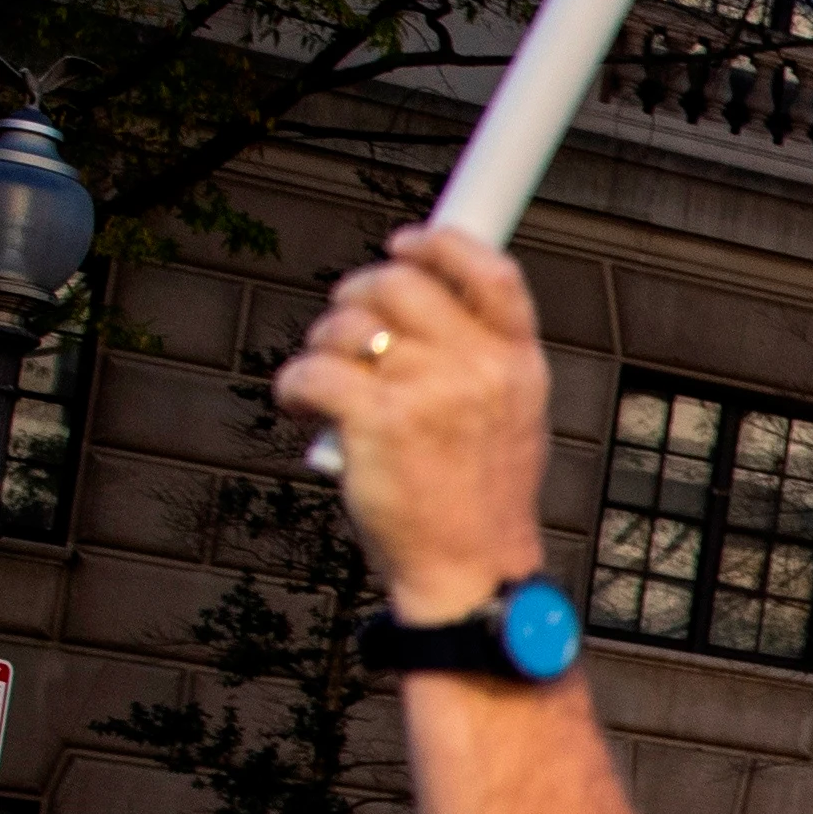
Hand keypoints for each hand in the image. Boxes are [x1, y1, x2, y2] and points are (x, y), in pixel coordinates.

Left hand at [273, 226, 557, 621]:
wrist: (468, 572)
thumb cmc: (477, 501)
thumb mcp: (511, 419)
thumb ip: (480, 358)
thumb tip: (419, 297)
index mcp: (518, 365)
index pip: (490, 273)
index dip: (440, 244)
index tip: (405, 242)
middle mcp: (479, 370)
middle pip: (399, 284)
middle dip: (357, 299)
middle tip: (349, 333)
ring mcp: (428, 392)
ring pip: (346, 326)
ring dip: (323, 349)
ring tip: (332, 388)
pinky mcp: (376, 420)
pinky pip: (310, 370)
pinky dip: (294, 389)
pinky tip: (305, 410)